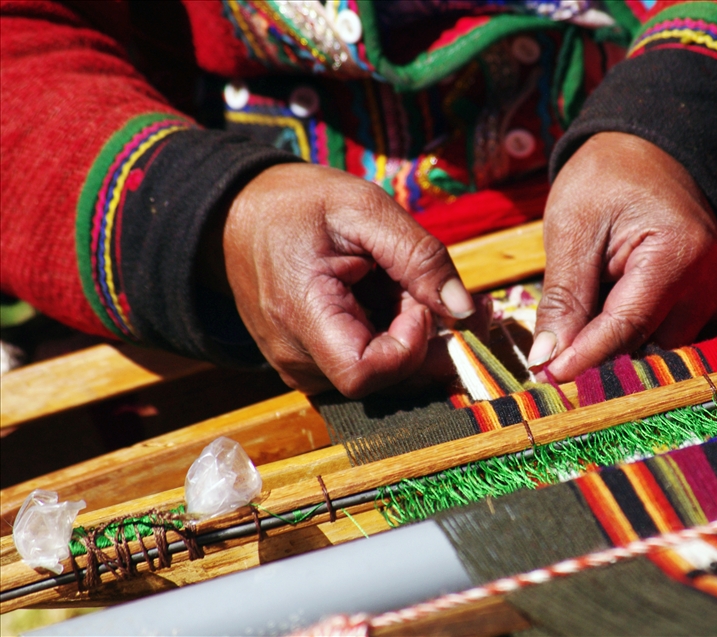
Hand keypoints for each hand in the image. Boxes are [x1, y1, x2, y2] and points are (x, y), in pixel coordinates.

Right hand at [221, 164, 474, 397]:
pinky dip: (396, 338)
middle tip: (433, 286)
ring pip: (384, 379)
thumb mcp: (363, 208)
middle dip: (426, 339)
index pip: (366, 374)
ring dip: (414, 337)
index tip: (415, 302)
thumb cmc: (298, 205)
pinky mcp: (313, 366)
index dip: (407, 346)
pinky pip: (369, 368)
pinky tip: (395, 299)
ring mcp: (302, 368)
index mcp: (301, 316)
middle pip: (386, 381)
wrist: (238, 215)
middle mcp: (296, 358)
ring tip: (405, 284)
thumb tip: (467, 310)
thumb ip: (419, 256)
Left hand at [528, 132, 716, 380]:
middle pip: (647, 345)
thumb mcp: (572, 228)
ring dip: (616, 343)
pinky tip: (606, 313)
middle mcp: (711, 281)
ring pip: (658, 346)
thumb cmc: (606, 179)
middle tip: (550, 355)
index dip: (585, 358)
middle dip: (599, 354)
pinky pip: (669, 334)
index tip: (548, 378)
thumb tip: (546, 360)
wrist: (650, 152)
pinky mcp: (712, 300)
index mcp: (679, 255)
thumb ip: (563, 298)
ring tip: (582, 315)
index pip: (628, 327)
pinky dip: (634, 333)